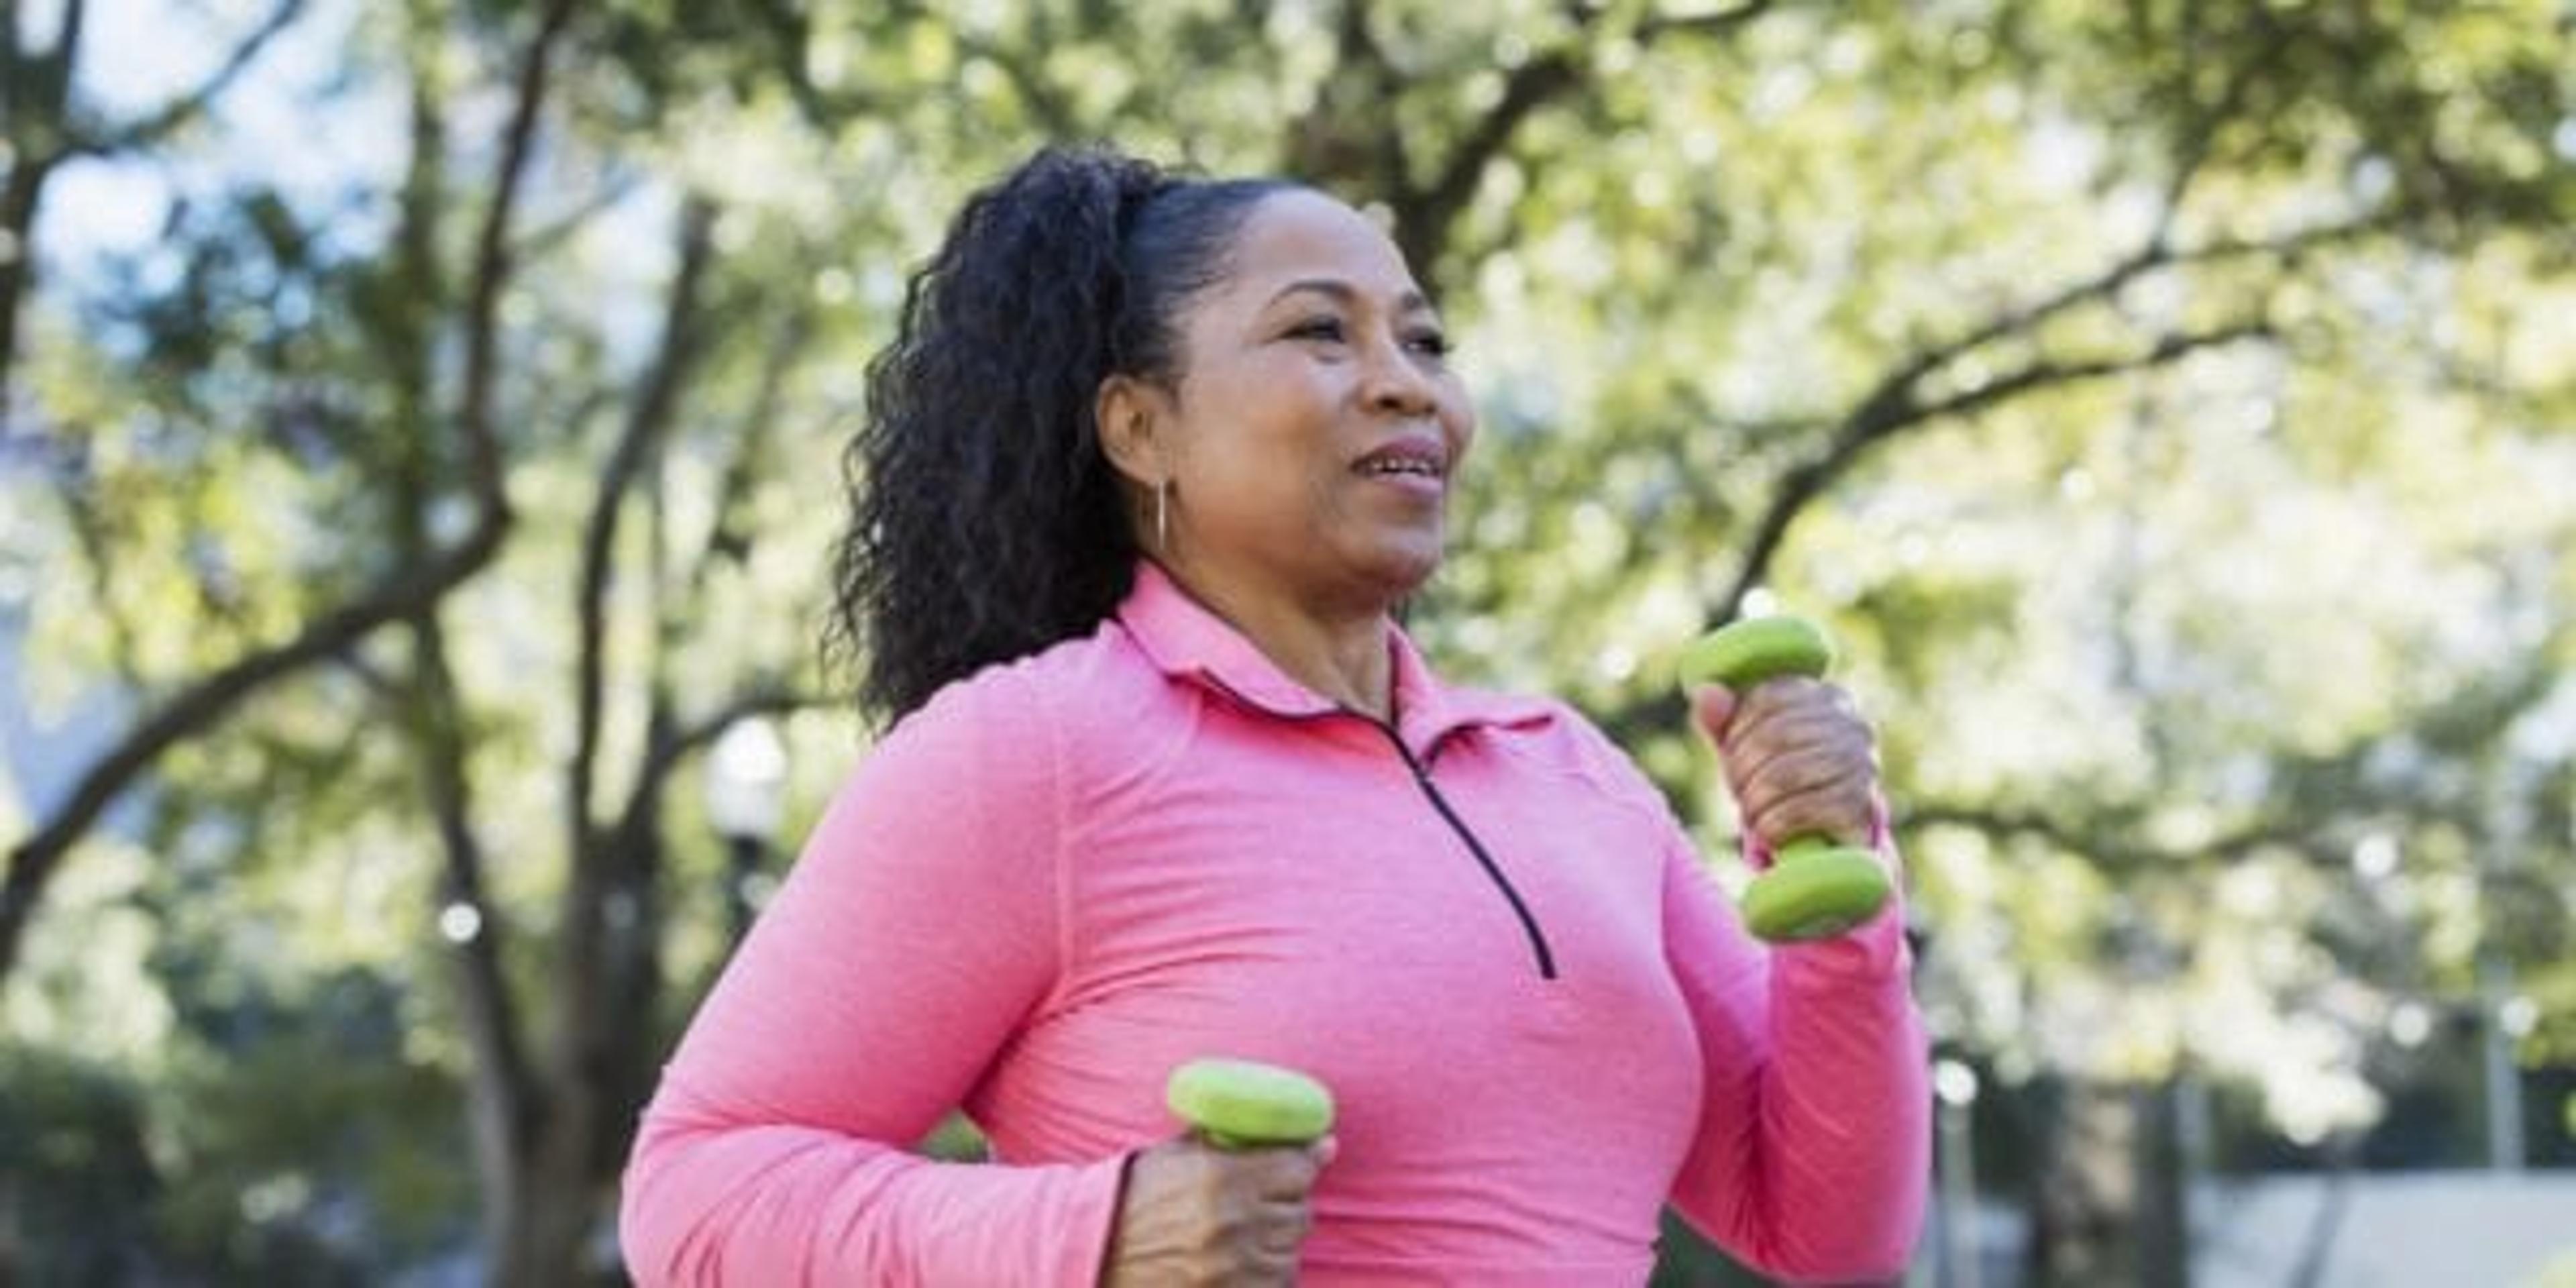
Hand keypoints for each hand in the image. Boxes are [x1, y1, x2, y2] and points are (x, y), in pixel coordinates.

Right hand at [1100, 1135, 1335, 1286]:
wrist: (1091, 1254)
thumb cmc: (1134, 1197)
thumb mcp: (1176, 1156)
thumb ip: (1234, 1142)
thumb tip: (1310, 1140)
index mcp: (1220, 1179)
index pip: (1298, 1169)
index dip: (1302, 1163)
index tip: (1305, 1160)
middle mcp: (1231, 1226)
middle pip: (1300, 1214)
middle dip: (1287, 1204)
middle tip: (1263, 1200)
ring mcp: (1230, 1270)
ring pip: (1290, 1256)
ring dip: (1278, 1244)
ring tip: (1248, 1235)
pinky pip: (1275, 1287)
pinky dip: (1267, 1276)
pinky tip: (1244, 1264)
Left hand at [1692, 676, 1879, 851]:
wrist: (1829, 834)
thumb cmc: (1783, 777)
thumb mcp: (1749, 745)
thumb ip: (1724, 719)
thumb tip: (1704, 692)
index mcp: (1828, 697)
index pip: (1768, 698)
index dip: (1737, 729)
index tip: (1728, 754)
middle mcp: (1854, 725)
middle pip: (1774, 736)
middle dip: (1741, 768)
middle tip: (1736, 790)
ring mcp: (1864, 765)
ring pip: (1785, 775)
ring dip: (1754, 801)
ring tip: (1750, 813)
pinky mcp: (1862, 807)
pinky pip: (1802, 810)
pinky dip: (1772, 825)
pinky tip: (1767, 832)